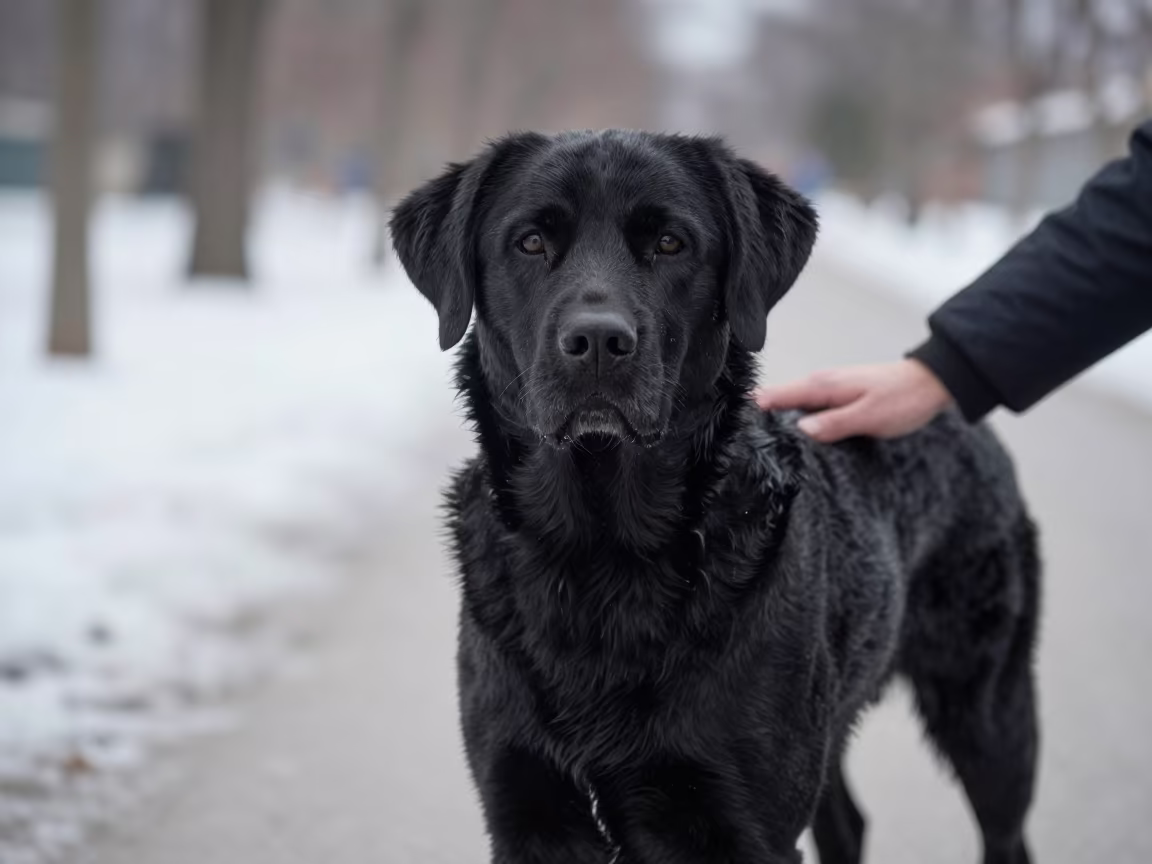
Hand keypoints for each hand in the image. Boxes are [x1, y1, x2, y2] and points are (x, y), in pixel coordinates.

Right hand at [755, 359, 953, 442]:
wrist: (931, 383)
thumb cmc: (904, 399)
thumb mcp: (869, 417)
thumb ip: (834, 424)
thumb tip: (800, 431)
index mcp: (822, 385)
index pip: (775, 396)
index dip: (752, 410)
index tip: (733, 429)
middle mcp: (820, 384)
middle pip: (778, 401)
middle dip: (759, 418)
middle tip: (741, 445)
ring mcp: (828, 390)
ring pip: (792, 406)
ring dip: (779, 421)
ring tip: (760, 444)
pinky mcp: (838, 397)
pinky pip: (808, 409)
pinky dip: (798, 420)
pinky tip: (794, 437)